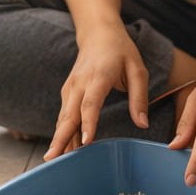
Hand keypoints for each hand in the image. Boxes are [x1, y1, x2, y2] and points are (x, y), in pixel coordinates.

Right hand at [44, 22, 148, 160]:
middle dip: (60, 137)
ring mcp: (70, 87)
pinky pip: (64, 115)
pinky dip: (61, 132)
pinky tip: (63, 149)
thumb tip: (142, 124)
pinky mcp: (67, 92)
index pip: (90, 103)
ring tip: (54, 162)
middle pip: (68, 114)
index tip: (85, 142)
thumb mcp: (137, 69)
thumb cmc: (120, 51)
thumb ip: (139, 97)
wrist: (98, 32)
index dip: (88, 123)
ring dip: (58, 138)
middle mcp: (80, 83)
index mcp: (98, 76)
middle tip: (53, 159)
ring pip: (63, 117)